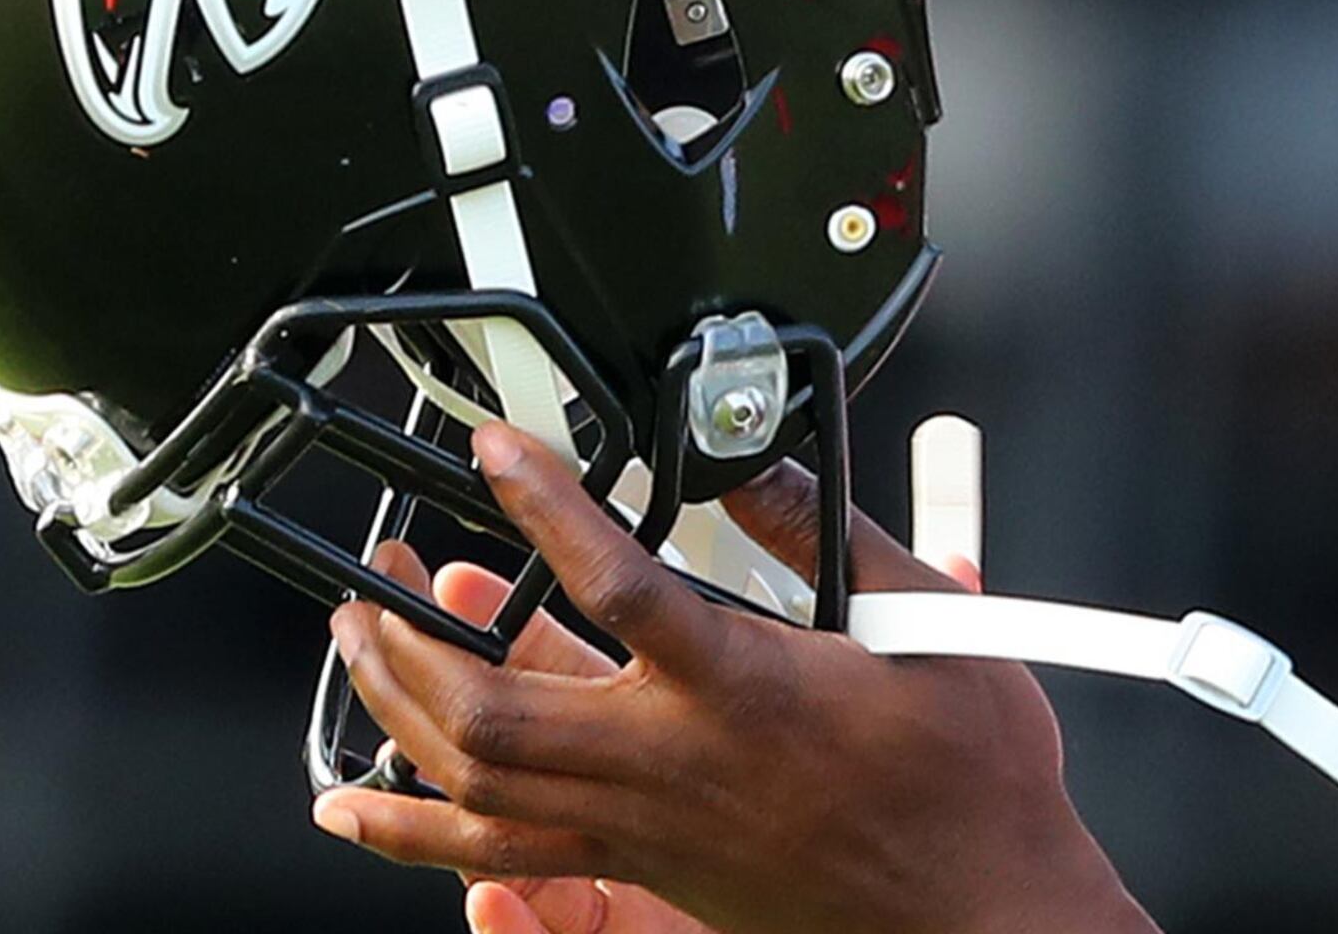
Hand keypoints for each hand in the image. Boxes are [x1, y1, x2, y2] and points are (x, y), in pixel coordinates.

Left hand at [314, 422, 1154, 933]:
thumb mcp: (923, 618)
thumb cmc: (964, 779)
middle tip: (376, 578)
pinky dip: (412, 834)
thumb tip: (759, 463)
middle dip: (410, 639)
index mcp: (742, 687)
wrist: (977, 905)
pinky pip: (501, 856)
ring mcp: (646, 826)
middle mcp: (673, 762)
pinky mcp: (644, 868)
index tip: (496, 450)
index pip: (613, 583)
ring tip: (362, 649)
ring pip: (478, 784)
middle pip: (493, 711)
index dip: (545, 505)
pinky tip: (360, 810)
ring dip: (397, 712)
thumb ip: (827, 530)